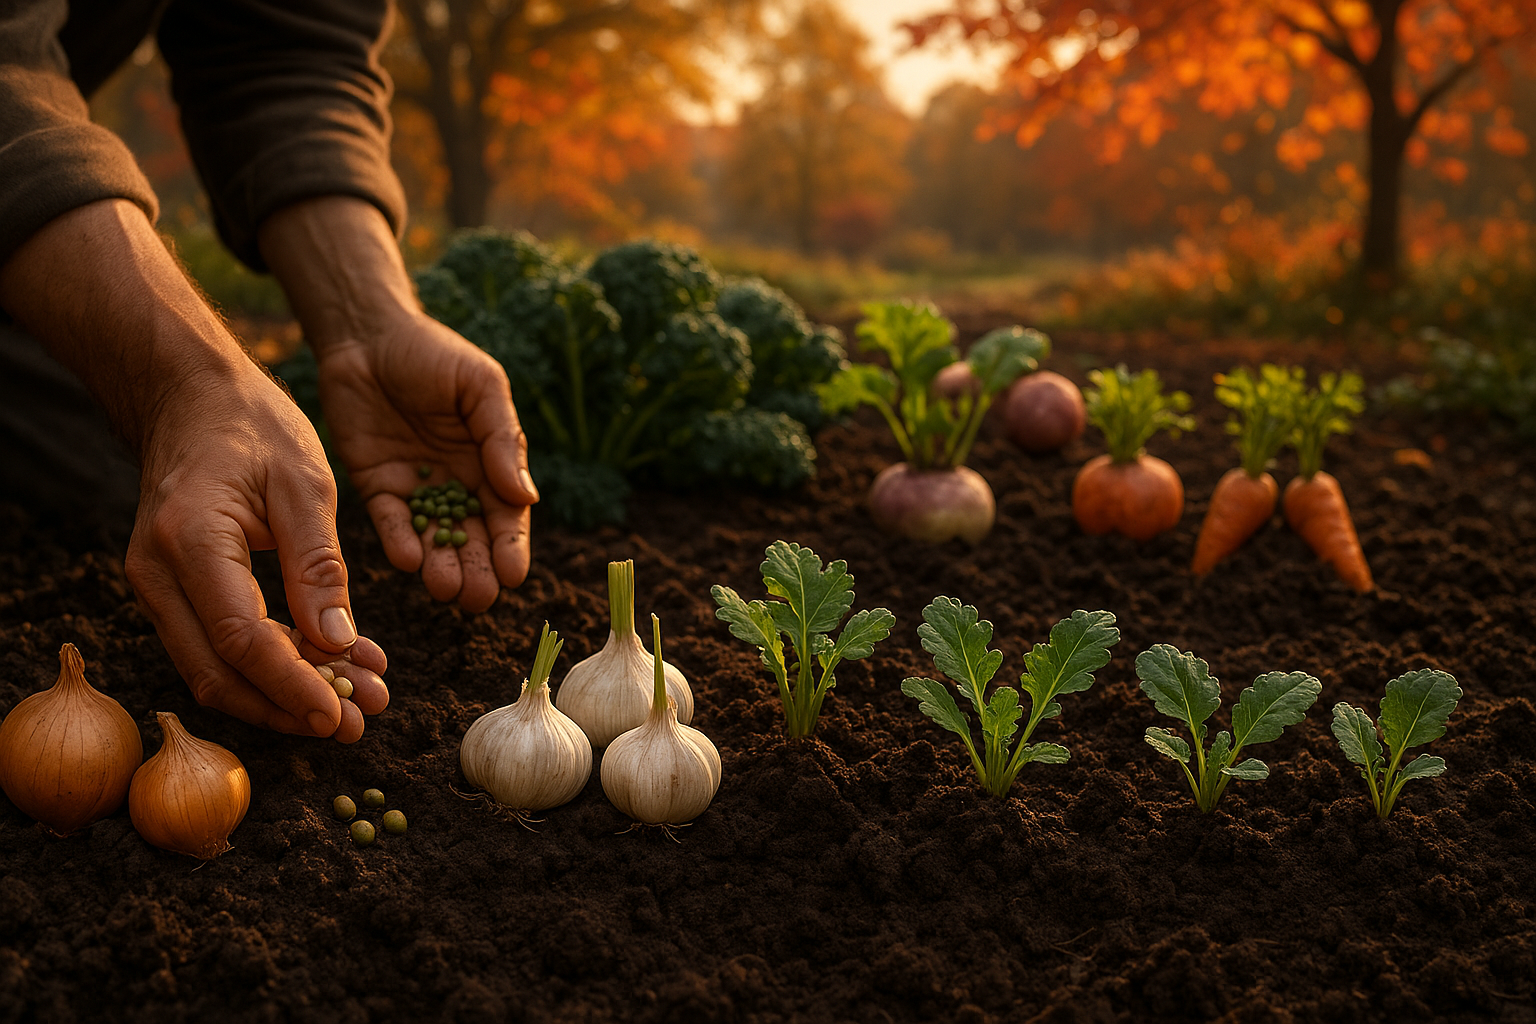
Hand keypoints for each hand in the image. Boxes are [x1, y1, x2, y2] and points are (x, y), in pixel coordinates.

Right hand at [0, 200, 388, 739]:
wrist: (191, 398)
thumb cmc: (251, 427)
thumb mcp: (304, 484)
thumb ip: (320, 566)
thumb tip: (340, 645)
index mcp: (190, 540)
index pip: (241, 638)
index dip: (292, 685)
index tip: (341, 714)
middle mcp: (156, 573)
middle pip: (218, 673)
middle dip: (289, 708)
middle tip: (358, 724)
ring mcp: (155, 586)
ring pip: (214, 670)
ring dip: (284, 695)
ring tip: (359, 702)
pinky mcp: (171, 590)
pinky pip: (216, 646)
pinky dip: (272, 665)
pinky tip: (333, 665)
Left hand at [315, 310, 538, 611]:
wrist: (367, 335)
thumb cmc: (434, 353)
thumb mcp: (480, 386)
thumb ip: (501, 438)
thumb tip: (525, 496)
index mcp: (491, 463)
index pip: (507, 515)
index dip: (512, 546)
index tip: (515, 575)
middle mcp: (458, 484)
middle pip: (473, 538)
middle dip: (478, 570)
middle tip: (479, 599)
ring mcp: (417, 489)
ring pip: (434, 539)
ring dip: (441, 566)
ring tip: (446, 589)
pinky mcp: (377, 486)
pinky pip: (391, 521)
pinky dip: (400, 542)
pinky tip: (408, 560)